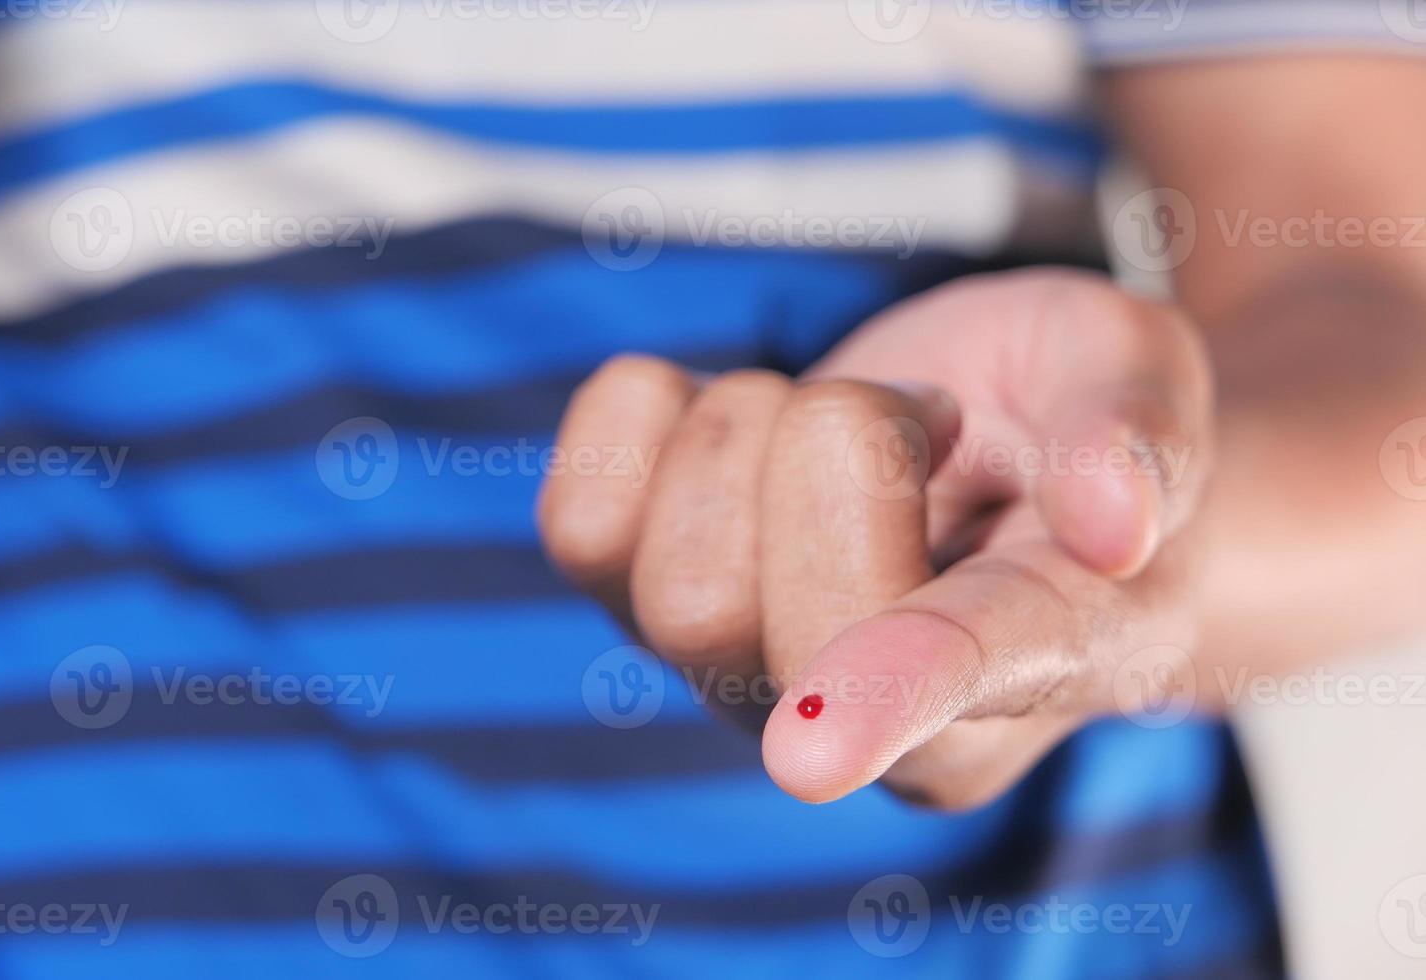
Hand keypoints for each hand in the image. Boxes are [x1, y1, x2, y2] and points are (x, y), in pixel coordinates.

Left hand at [538, 268, 1214, 807]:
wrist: (984, 445)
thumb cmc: (1074, 425)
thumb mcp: (1138, 372)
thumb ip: (1140, 435)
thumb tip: (1113, 521)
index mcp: (1040, 661)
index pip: (963, 681)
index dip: (891, 694)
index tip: (809, 755)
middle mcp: (872, 712)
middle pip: (777, 620)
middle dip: (843, 443)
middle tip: (928, 417)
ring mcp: (742, 674)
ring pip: (675, 585)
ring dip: (749, 434)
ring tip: (835, 433)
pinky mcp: (641, 607)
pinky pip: (576, 525)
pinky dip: (641, 423)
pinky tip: (730, 426)